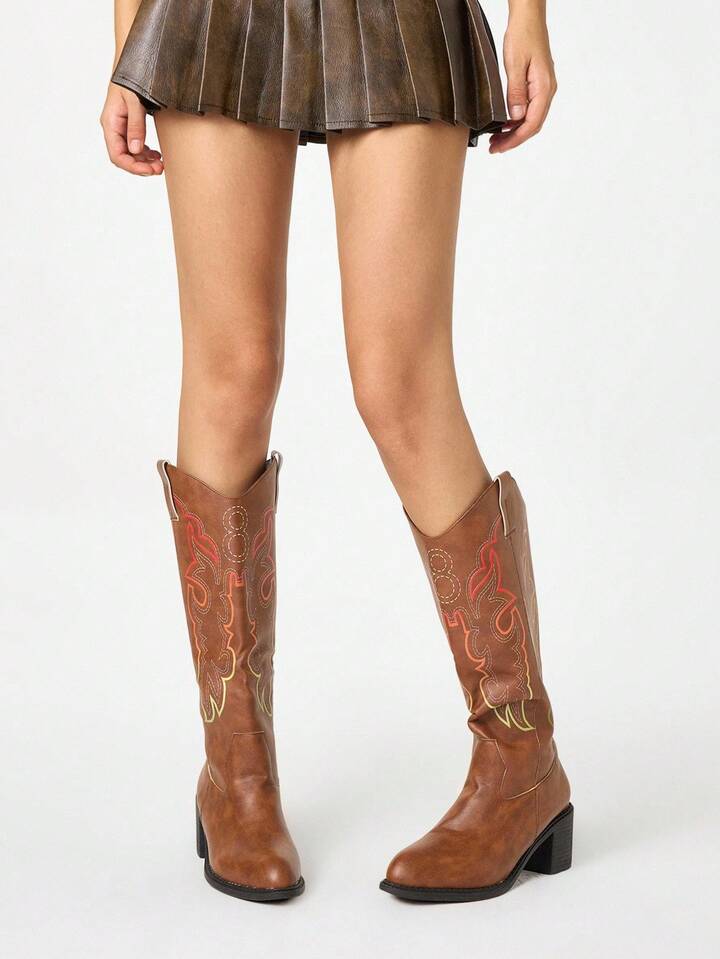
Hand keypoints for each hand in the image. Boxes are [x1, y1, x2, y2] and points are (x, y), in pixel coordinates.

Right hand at [100, 84, 163, 175]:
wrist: (132, 62)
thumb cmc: (131, 78)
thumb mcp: (134, 100)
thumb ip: (136, 125)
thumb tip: (135, 150)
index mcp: (110, 123)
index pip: (117, 155)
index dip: (132, 166)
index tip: (150, 171)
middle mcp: (113, 128)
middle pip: (124, 157)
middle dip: (141, 166)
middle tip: (160, 169)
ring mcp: (120, 127)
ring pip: (130, 153)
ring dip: (145, 161)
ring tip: (161, 164)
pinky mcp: (129, 125)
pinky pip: (135, 145)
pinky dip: (146, 153)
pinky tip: (156, 155)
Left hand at [489, 8, 556, 153]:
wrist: (529, 17)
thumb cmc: (523, 35)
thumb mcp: (515, 64)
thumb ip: (515, 93)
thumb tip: (515, 118)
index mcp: (544, 88)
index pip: (531, 124)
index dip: (514, 140)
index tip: (499, 147)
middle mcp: (547, 90)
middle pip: (532, 125)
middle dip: (513, 140)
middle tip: (494, 148)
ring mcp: (544, 88)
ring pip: (531, 118)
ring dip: (514, 131)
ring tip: (496, 139)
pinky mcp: (538, 84)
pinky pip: (530, 109)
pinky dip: (517, 120)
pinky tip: (505, 123)